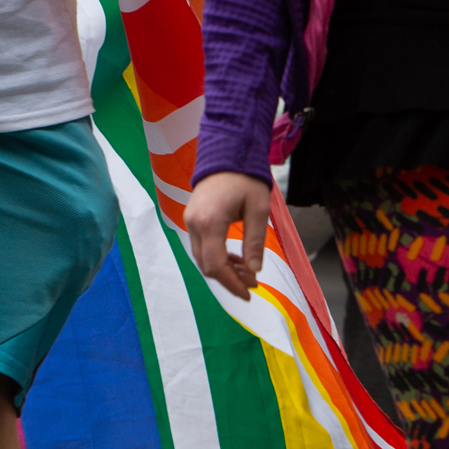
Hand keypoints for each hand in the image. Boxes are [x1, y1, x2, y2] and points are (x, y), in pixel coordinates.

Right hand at [183, 170, 271, 298]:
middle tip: (253, 283)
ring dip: (223, 269)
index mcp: (210, 222)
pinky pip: (200, 246)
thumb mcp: (258, 210)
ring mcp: (189, 220)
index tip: (249, 295)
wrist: (226, 154)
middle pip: (206, 265)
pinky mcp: (191, 218)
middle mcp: (193, 223)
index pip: (216, 265)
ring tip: (247, 272)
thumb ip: (255, 242)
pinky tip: (235, 259)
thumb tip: (254, 270)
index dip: (232, 284)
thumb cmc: (245, 179)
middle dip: (229, 279)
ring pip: (201, 258)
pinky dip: (216, 257)